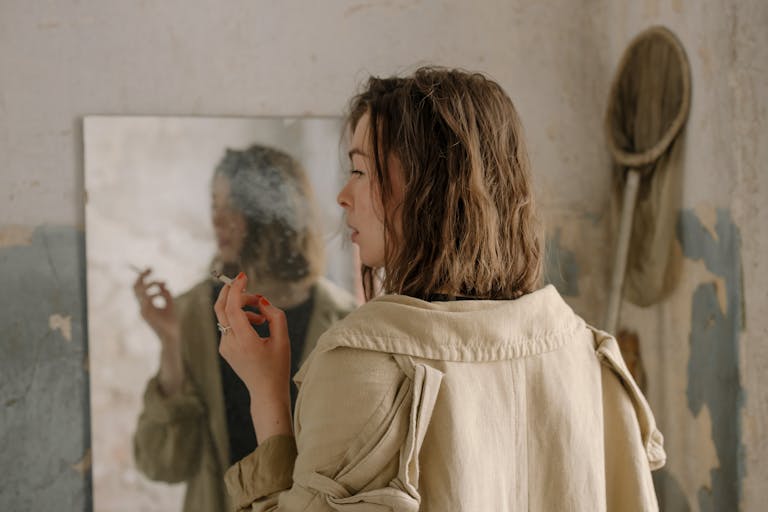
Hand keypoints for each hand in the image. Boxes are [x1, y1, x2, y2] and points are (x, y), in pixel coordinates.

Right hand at [133, 268, 179, 346]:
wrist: (171, 336)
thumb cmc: (171, 322)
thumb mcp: (170, 304)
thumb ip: (166, 294)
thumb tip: (164, 284)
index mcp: (146, 304)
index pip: (140, 288)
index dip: (143, 277)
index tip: (150, 269)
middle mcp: (142, 306)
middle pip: (136, 287)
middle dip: (142, 276)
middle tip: (151, 269)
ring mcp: (143, 310)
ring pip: (140, 291)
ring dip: (153, 284)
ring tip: (162, 284)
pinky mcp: (147, 314)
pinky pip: (147, 299)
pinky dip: (156, 292)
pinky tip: (163, 293)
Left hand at [214, 272, 292, 440]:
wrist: (266, 391)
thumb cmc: (277, 366)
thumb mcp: (283, 339)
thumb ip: (274, 315)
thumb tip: (261, 301)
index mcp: (244, 341)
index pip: (232, 307)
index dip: (236, 289)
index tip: (243, 276)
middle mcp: (230, 343)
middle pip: (220, 308)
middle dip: (233, 293)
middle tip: (251, 291)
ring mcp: (225, 346)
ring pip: (226, 316)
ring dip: (242, 308)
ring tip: (262, 318)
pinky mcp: (225, 348)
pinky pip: (228, 325)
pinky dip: (241, 319)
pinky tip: (256, 326)